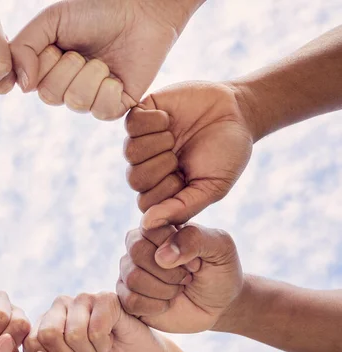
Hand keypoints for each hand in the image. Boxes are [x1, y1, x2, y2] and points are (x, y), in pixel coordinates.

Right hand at [11, 0, 203, 119]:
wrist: (140, 12)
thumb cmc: (96, 12)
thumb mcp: (51, 20)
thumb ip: (23, 47)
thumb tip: (22, 87)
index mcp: (48, 70)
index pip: (30, 83)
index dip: (44, 62)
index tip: (58, 45)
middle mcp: (66, 88)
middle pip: (50, 95)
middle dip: (68, 67)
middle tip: (82, 52)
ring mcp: (91, 100)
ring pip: (76, 102)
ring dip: (91, 74)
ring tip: (103, 60)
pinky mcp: (115, 107)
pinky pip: (101, 110)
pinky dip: (109, 89)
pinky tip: (117, 76)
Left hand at [24, 292, 165, 351]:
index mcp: (45, 323)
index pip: (31, 343)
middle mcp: (60, 306)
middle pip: (48, 334)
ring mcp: (82, 299)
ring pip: (74, 332)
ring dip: (91, 349)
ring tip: (100, 344)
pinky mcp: (104, 298)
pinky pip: (96, 327)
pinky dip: (105, 342)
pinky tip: (111, 335)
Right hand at [118, 224, 242, 332]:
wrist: (219, 304)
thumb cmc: (219, 270)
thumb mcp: (220, 247)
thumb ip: (194, 239)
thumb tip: (162, 256)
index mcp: (157, 227)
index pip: (150, 228)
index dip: (176, 248)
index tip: (197, 261)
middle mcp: (138, 246)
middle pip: (137, 252)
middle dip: (169, 271)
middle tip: (187, 277)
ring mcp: (130, 272)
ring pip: (132, 278)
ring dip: (164, 290)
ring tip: (178, 290)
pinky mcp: (127, 298)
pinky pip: (130, 301)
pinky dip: (154, 306)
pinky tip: (167, 304)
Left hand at [124, 82, 253, 228]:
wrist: (236, 111)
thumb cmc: (226, 153)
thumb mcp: (212, 187)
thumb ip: (181, 209)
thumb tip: (146, 225)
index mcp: (162, 190)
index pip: (145, 204)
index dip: (166, 191)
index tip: (188, 177)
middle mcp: (148, 168)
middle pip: (134, 179)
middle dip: (163, 166)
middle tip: (181, 155)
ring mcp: (141, 141)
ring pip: (131, 152)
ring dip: (159, 143)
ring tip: (176, 136)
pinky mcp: (140, 116)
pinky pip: (131, 124)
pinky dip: (153, 121)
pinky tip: (168, 118)